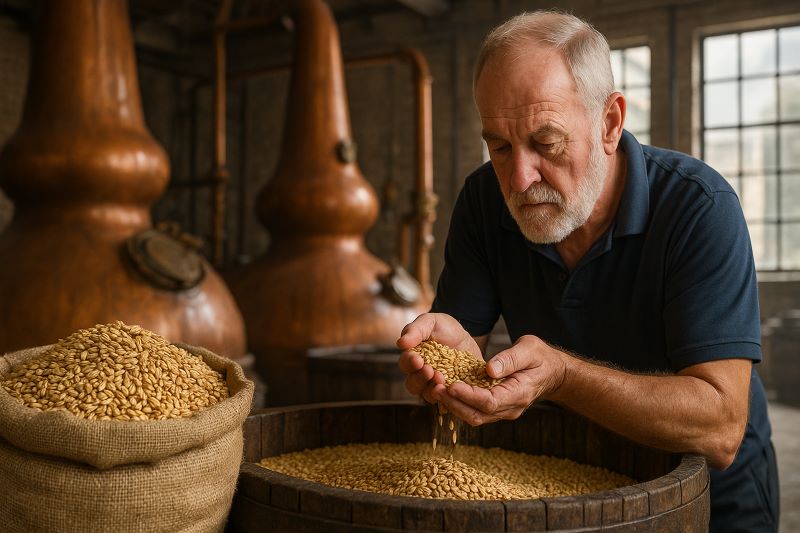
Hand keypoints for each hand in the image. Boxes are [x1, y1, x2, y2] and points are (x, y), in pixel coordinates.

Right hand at [396, 313, 481, 403]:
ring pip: (426, 395)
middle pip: (412, 384)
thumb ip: (415, 330)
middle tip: (429, 370)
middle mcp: (420, 374)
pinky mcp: (449, 392)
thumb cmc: (444, 328)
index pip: (405, 363)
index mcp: (412, 357)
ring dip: (431, 388)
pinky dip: (446, 396)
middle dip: (420, 378)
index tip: (418, 359)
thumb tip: (400, 343)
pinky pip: (444, 399)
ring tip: (441, 378)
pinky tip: (451, 388)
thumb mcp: (431, 322)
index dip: (410, 363)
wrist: (466, 337)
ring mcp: (434, 385)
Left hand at [439, 335, 566, 425]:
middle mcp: (510, 408)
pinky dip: (459, 403)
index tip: (451, 385)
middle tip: (436, 387)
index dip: (468, 395)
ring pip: (474, 416)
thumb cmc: (542, 358)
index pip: (489, 402)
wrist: (552, 373)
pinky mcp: (496, 408)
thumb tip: (489, 369)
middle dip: (454, 403)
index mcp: (519, 394)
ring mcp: (503, 411)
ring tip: (436, 389)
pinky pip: (475, 411)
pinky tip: (446, 391)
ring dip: (454, 405)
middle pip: (477, 414)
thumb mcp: (529, 349)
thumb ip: (510, 359)